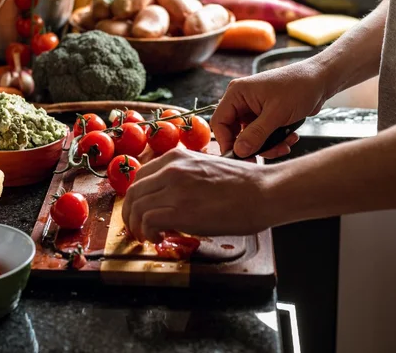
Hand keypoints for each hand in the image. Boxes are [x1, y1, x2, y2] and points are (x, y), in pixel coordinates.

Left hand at [121, 148, 274, 241]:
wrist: (264, 191)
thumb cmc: (244, 183)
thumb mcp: (206, 168)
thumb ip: (185, 176)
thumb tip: (172, 195)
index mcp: (177, 157)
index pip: (141, 176)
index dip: (137, 197)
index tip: (141, 210)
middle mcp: (171, 169)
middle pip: (133, 192)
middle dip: (131, 214)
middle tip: (138, 228)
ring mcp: (174, 189)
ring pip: (136, 207)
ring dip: (137, 226)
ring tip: (148, 236)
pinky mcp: (180, 210)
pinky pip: (147, 221)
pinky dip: (148, 233)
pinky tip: (159, 238)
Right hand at [212, 61, 327, 158]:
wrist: (320, 80)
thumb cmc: (299, 86)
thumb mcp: (277, 114)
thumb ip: (256, 134)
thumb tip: (239, 151)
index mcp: (238, 93)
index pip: (220, 122)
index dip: (227, 142)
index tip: (240, 156)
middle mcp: (243, 101)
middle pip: (235, 132)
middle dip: (253, 146)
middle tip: (266, 155)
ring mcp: (254, 108)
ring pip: (251, 137)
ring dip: (268, 145)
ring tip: (285, 144)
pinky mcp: (266, 115)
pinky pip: (264, 135)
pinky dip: (276, 140)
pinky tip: (290, 137)